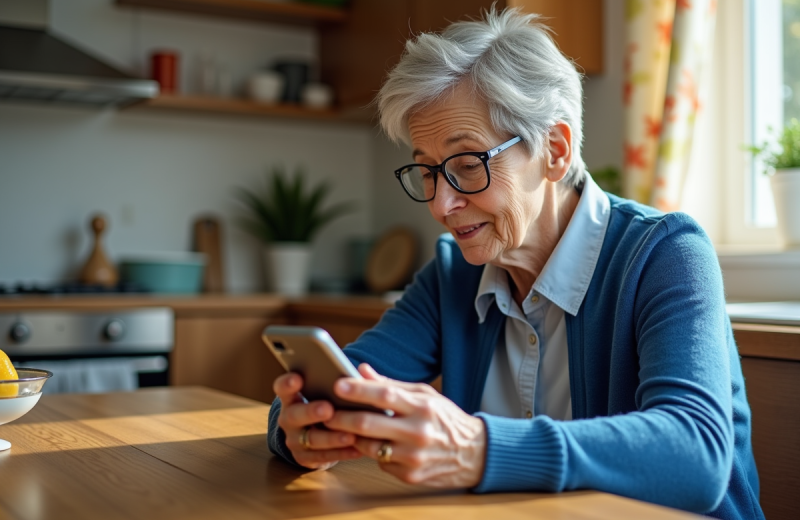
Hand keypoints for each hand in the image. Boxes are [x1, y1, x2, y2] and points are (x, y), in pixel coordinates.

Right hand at [273, 372, 360, 469]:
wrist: (316, 439)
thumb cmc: (328, 406)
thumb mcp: (328, 394)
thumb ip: (343, 383)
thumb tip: (364, 369)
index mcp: (292, 398)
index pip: (282, 388)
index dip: (287, 383)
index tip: (298, 378)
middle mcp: (288, 419)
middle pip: (294, 415)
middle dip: (311, 411)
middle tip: (328, 408)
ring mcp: (295, 440)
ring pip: (311, 439)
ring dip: (331, 438)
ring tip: (350, 435)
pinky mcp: (305, 458)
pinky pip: (323, 457)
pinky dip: (341, 453)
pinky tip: (358, 449)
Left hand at [323, 364, 486, 487]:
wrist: (475, 453)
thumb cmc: (446, 419)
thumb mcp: (425, 395)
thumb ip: (392, 384)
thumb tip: (362, 370)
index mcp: (423, 407)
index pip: (385, 395)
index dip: (359, 389)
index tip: (338, 384)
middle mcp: (418, 433)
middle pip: (368, 424)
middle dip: (342, 418)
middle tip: (326, 412)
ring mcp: (413, 457)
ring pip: (368, 447)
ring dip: (352, 437)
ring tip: (344, 427)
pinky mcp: (410, 475)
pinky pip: (379, 462)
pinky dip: (374, 452)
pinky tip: (377, 444)